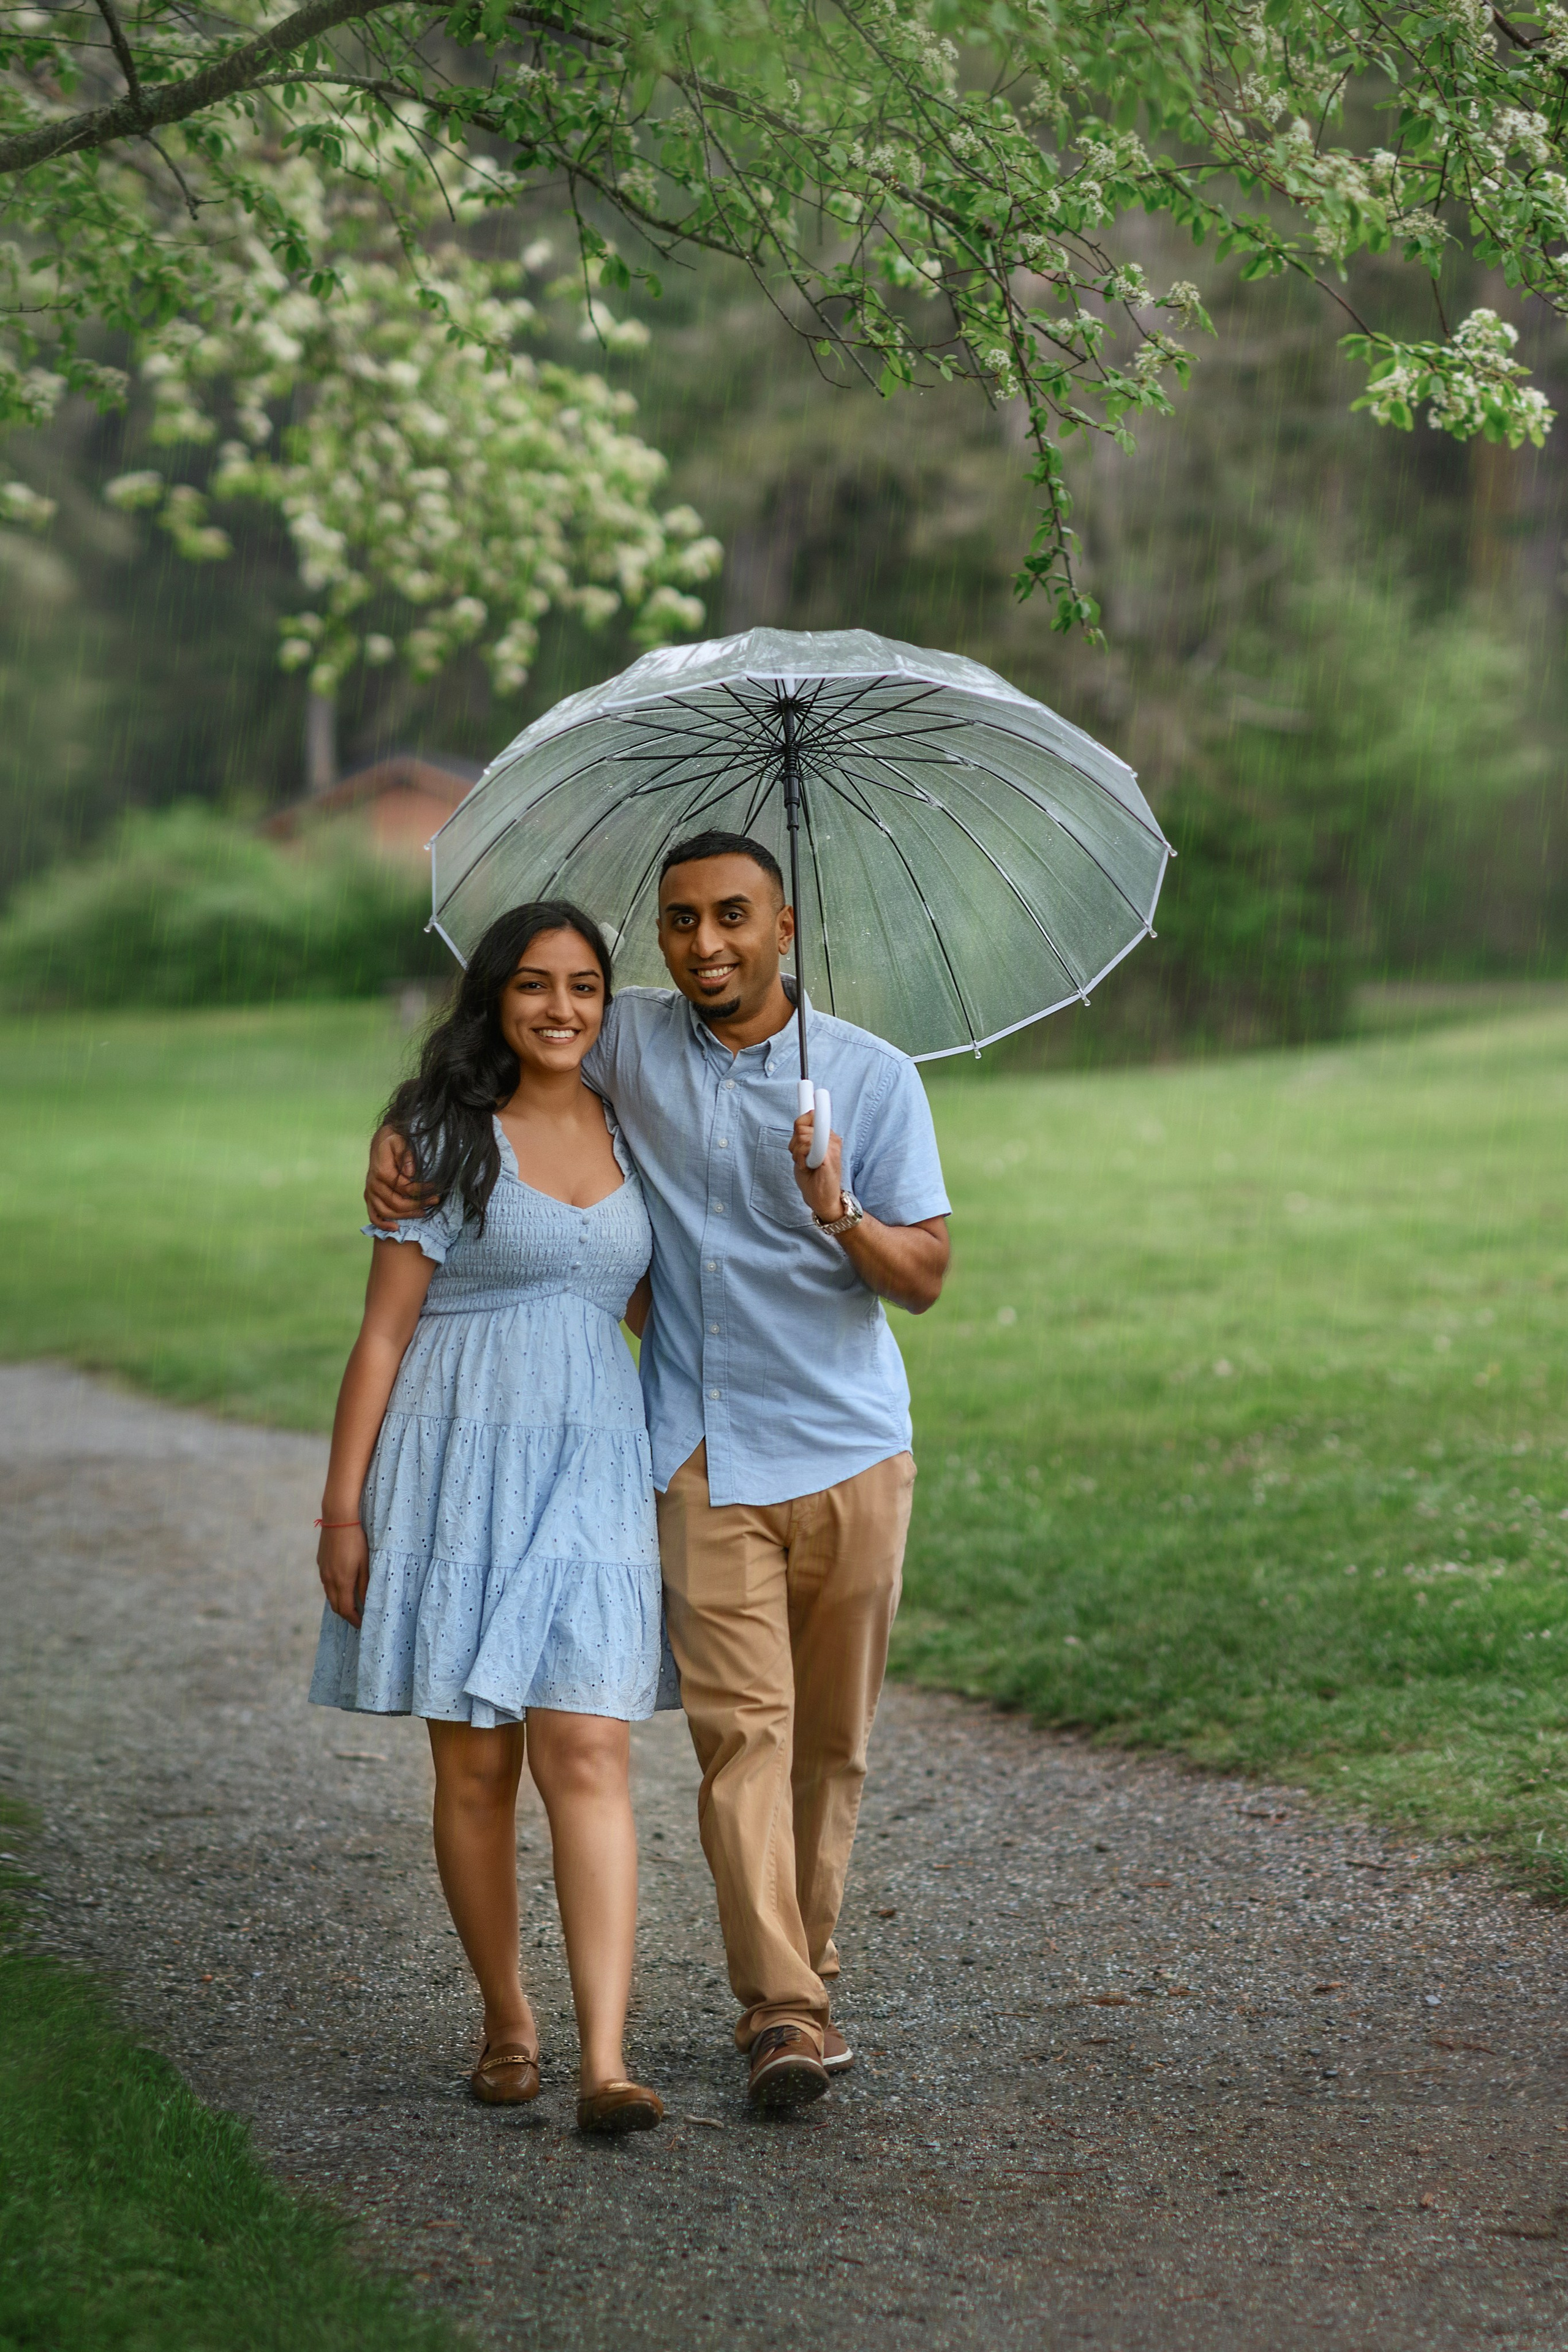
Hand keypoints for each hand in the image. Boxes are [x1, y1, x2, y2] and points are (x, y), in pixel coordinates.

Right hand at [318, 1522, 369, 1627]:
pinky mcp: (320, 1563)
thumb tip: (365, 1603)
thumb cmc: (356, 1540)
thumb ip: (364, 1585)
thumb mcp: (365, 1563)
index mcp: (342, 1581)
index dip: (353, 1620)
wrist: (338, 1520)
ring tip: (350, 1604)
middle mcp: (329, 1580)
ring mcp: (323, 1572)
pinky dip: (333, 1591)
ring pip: (329, 1595)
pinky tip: (342, 1586)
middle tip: (357, 1617)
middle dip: (346, 1614)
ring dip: (338, 1602)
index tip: (361, 1624)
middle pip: (335, 1606)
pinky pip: (326, 1583)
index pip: (345, 1609)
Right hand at [365, 1123, 435, 1227]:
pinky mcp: (369, 1196)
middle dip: (418, 1205)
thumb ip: (406, 1155)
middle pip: (397, 1204)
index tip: (436, 1189)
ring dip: (406, 1216)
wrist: (381, 1140)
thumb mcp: (400, 1140)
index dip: (421, 1191)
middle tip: (435, 1201)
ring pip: (386, 1212)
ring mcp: (370, 1192)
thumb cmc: (393, 1139)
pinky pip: (373, 1215)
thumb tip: (411, 1173)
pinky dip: (382, 1224)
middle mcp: (373, 1184)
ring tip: (423, 1213)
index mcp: (382, 1172)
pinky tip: (395, 1228)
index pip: (404, 1188)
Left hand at [789, 1109, 844, 1223]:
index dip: (810, 1103)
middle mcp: (832, 1138)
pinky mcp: (830, 1156)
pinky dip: (801, 1156)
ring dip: (797, 1152)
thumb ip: (802, 1140)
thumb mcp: (803, 1155)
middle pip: (802, 1124)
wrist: (824, 1200)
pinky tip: (807, 1165)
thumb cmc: (813, 1178)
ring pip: (803, 1136)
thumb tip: (800, 1123)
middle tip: (799, 1158)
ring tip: (804, 1165)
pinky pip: (810, 1145)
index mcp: (827, 1136)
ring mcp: (833, 1146)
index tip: (807, 1085)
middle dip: (794, 1141)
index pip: (815, 1115)